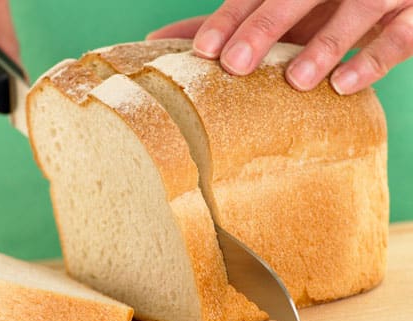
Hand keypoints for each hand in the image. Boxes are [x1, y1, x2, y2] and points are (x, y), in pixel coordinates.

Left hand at [148, 1, 412, 94]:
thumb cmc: (322, 3)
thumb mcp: (281, 6)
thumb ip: (229, 20)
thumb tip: (159, 41)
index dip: (231, 17)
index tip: (201, 50)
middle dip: (266, 26)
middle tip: (235, 63)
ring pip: (356, 11)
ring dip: (325, 44)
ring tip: (295, 79)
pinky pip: (402, 36)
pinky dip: (376, 59)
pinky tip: (344, 85)